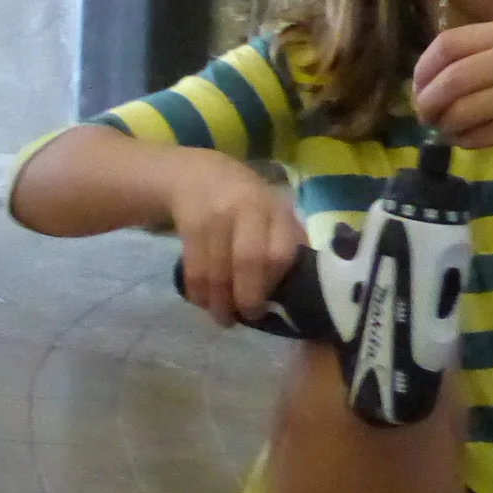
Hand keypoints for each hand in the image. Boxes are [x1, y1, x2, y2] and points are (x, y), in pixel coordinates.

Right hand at [165, 150, 305, 325]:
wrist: (197, 174)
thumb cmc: (245, 203)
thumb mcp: (273, 212)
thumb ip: (288, 242)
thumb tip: (301, 288)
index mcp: (276, 210)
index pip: (281, 252)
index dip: (274, 283)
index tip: (269, 305)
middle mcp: (248, 209)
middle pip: (249, 260)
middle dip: (247, 296)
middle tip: (246, 317)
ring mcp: (217, 215)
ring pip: (218, 269)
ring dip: (219, 302)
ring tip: (223, 318)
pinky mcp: (191, 224)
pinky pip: (195, 268)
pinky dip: (198, 292)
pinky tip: (202, 302)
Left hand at [412, 19, 492, 152]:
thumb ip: (484, 58)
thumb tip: (428, 82)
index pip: (448, 44)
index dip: (423, 69)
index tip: (419, 88)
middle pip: (452, 78)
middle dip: (428, 102)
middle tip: (425, 116)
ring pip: (464, 110)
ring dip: (446, 125)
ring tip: (448, 130)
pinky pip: (482, 135)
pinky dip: (465, 141)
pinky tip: (468, 140)